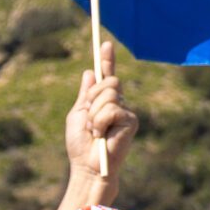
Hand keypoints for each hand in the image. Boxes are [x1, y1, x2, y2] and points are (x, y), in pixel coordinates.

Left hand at [64, 41, 134, 185]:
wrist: (88, 166)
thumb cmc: (80, 145)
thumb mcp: (78, 114)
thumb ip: (85, 95)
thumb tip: (89, 72)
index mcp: (103, 101)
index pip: (107, 75)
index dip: (107, 59)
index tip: (105, 43)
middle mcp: (118, 103)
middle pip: (109, 81)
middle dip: (93, 97)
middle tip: (89, 118)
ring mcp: (126, 111)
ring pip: (110, 94)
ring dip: (94, 114)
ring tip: (94, 131)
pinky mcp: (131, 121)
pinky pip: (112, 109)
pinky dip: (100, 122)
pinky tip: (102, 135)